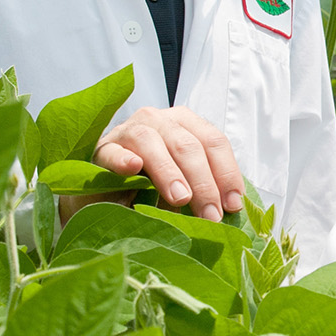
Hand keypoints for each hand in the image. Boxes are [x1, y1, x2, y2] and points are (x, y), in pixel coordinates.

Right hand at [80, 106, 245, 221]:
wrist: (103, 192)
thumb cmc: (149, 186)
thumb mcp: (183, 186)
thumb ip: (204, 190)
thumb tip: (230, 210)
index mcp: (186, 124)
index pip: (213, 142)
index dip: (226, 173)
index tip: (233, 204)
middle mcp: (160, 120)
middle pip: (188, 145)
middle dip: (203, 183)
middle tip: (211, 215)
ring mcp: (129, 130)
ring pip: (153, 143)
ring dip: (169, 173)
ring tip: (181, 198)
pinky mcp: (102, 149)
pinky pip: (114, 151)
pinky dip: (124, 159)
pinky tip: (132, 168)